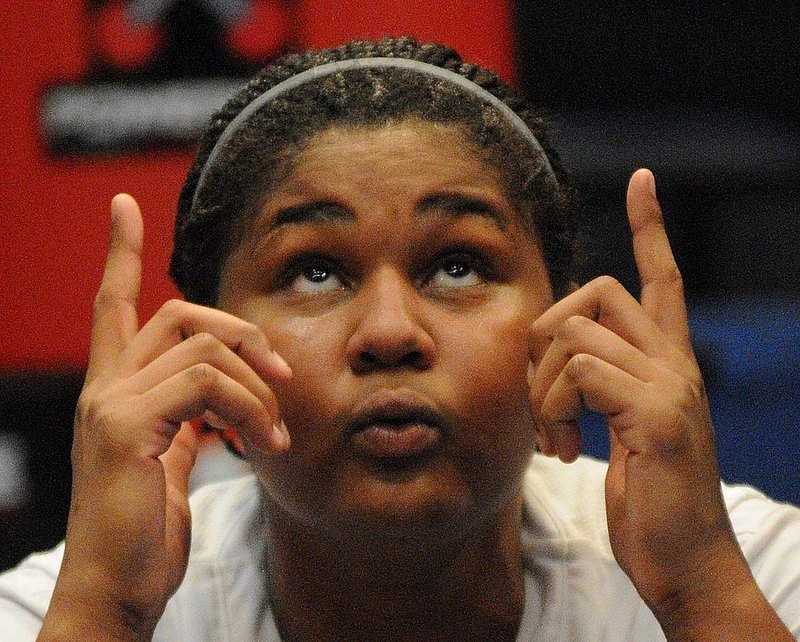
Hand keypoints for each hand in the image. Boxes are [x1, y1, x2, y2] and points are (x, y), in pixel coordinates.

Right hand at [40, 195, 290, 640]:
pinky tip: (259, 445)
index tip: (124, 205)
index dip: (121, 253)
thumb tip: (229, 391)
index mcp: (117, 389)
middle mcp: (105, 385)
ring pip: (205, 346)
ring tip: (273, 433)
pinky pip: (208, 383)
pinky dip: (248, 408)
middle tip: (283, 379)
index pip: (114, 304)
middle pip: (181, 313)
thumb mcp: (174, 460)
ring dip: (258, 386)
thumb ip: (191, 417)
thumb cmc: (147, 530)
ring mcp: (109, 401)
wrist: (119, 589)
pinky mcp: (122, 423)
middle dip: (243, 333)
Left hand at [528, 170, 791, 638]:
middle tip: (543, 397)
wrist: (685, 566)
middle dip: (545, 335)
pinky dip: (556, 409)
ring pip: (576, 334)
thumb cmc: (649, 503)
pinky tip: (566, 449)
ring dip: (543, 388)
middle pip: (595, 292)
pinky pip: (580, 373)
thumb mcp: (620, 433)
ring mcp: (671, 385)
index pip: (662, 278)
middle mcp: (675, 363)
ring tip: (555, 436)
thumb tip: (554, 360)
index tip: (640, 180)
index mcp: (667, 363)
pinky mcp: (659, 414)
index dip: (650, 227)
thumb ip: (599, 387)